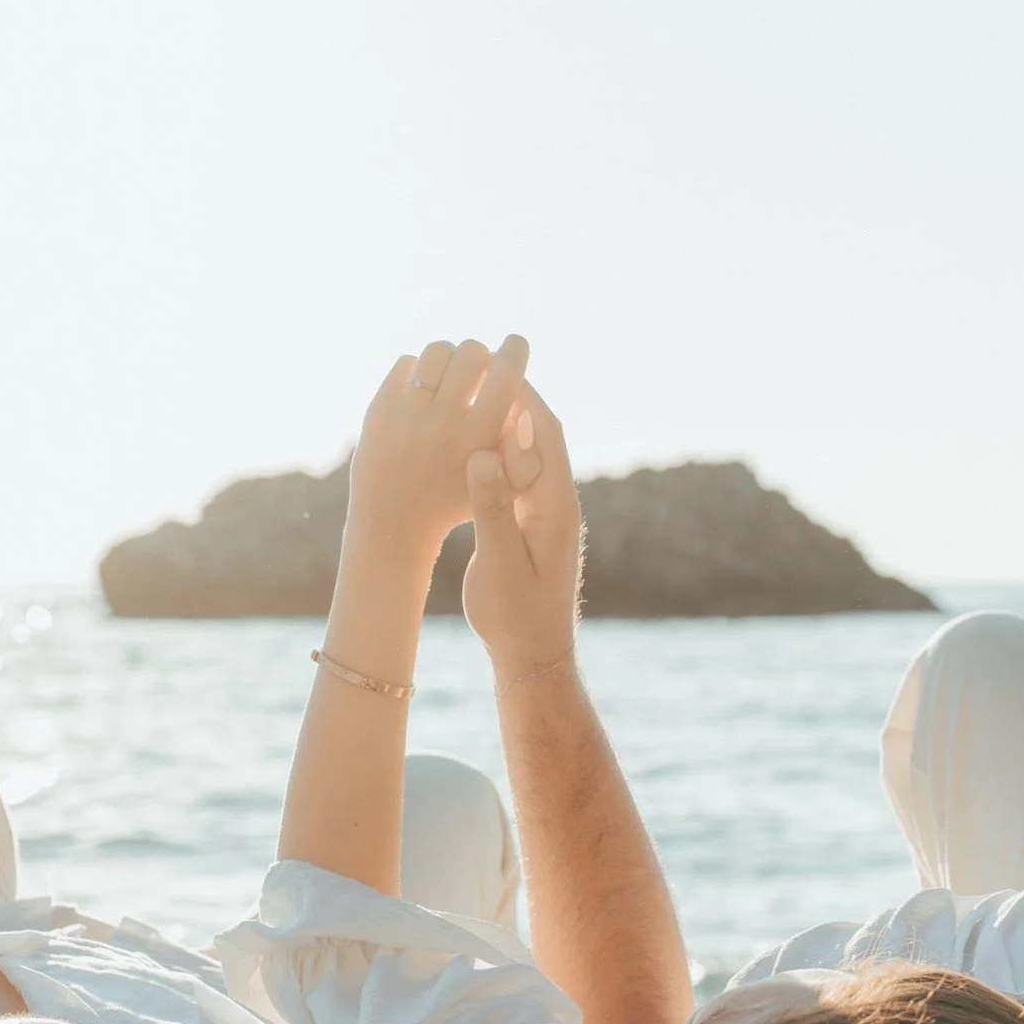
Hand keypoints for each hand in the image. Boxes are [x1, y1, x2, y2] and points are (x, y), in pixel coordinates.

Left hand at [347, 336, 529, 556]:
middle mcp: (441, 424)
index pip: (506, 372)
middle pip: (471, 352)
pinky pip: (405, 364)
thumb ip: (521, 440)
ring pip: (436, 351)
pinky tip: (424, 389)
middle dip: (479, 355)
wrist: (395, 525)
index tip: (515, 344)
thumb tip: (525, 394)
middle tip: (478, 368)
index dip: (516, 350)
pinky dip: (418, 370)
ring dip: (449, 357)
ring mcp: (405, 416)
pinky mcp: (378, 411)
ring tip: (450, 375)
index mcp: (477, 439)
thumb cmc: (458, 499)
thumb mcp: (501, 482)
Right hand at [463, 382, 581, 674]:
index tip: (494, 367)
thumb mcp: (499, 565)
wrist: (533, 656)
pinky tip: (468, 443)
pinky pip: (516, 475)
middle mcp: (555, 503)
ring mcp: (545, 514)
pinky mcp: (530, 525)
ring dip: (502, 422)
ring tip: (470, 394)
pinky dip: (495, 452)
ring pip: (526, 454)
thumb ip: (492, 510)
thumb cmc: (516, 618)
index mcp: (555, 507)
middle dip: (513, 398)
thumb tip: (482, 456)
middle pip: (539, 435)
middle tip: (481, 367)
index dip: (521, 396)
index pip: (544, 435)